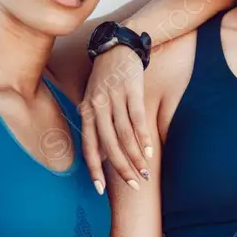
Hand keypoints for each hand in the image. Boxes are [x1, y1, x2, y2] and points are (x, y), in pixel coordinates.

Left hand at [80, 45, 151, 193]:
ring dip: (136, 157)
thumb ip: (94, 127)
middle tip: (134, 185)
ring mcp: (115, 98)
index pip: (88, 147)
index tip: (101, 190)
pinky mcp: (132, 91)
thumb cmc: (105, 79)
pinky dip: (144, 137)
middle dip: (122, 168)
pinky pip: (137, 119)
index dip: (94, 169)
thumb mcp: (92, 101)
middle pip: (108, 145)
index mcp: (86, 111)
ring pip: (124, 135)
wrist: (117, 47)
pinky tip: (150, 151)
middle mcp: (98, 106)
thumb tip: (98, 156)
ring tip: (145, 172)